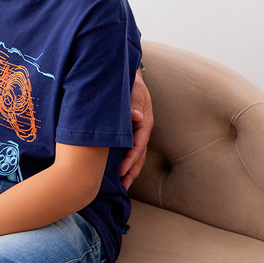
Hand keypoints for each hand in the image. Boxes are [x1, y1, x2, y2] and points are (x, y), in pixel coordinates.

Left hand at [120, 68, 154, 188]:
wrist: (126, 76)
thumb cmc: (130, 82)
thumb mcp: (134, 89)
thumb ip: (135, 101)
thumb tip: (136, 116)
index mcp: (145, 121)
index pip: (139, 143)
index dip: (131, 158)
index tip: (122, 170)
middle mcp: (142, 129)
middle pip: (139, 154)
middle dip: (132, 171)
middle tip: (123, 185)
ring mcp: (137, 132)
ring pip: (136, 155)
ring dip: (130, 170)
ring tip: (123, 186)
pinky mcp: (130, 132)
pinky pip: (129, 150)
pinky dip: (126, 162)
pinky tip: (118, 173)